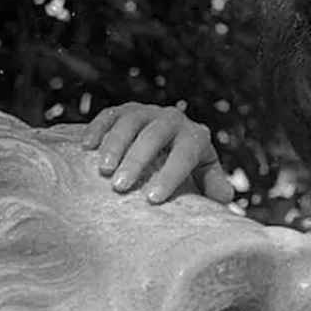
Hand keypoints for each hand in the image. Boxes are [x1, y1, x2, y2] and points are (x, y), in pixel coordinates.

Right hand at [80, 102, 234, 203]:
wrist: (169, 144)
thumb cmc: (187, 171)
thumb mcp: (204, 177)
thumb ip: (214, 186)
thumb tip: (225, 197)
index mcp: (195, 137)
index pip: (185, 154)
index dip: (170, 175)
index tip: (152, 199)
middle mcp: (173, 119)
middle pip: (154, 136)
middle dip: (137, 161)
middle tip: (121, 188)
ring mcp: (147, 111)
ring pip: (130, 122)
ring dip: (115, 145)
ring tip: (103, 171)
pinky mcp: (123, 110)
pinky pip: (109, 115)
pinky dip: (97, 129)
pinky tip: (86, 147)